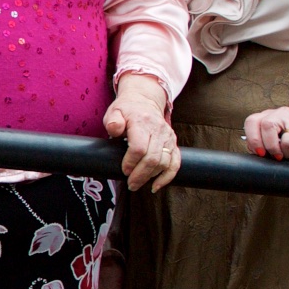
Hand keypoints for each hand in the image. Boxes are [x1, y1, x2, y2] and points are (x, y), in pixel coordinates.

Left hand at [102, 75, 181, 191]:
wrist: (145, 102)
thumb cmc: (126, 110)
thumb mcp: (115, 112)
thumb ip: (113, 121)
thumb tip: (115, 129)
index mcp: (142, 122)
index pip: (139, 147)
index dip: (131, 162)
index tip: (124, 170)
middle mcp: (158, 130)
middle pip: (152, 158)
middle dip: (140, 175)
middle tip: (130, 184)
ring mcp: (168, 138)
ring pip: (164, 162)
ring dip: (151, 177)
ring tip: (137, 184)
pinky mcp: (173, 144)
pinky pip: (175, 163)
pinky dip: (167, 177)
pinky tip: (156, 186)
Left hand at [242, 107, 288, 162]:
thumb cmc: (288, 147)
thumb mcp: (271, 145)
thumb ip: (260, 146)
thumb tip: (256, 152)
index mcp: (267, 117)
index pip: (252, 121)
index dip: (254, 139)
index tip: (260, 153)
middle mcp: (282, 113)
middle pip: (268, 125)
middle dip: (271, 147)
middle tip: (277, 157)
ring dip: (288, 153)